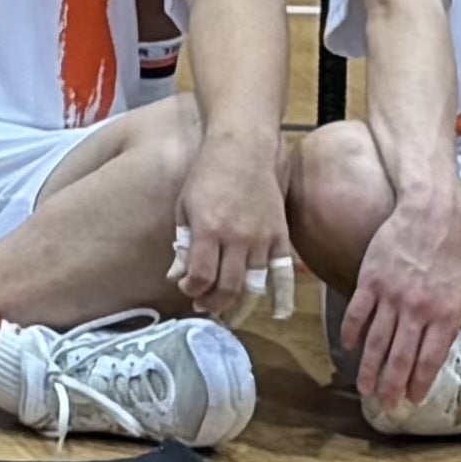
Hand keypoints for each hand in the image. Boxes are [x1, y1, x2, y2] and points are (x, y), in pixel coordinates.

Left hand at [170, 126, 300, 323]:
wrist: (244, 149)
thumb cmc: (207, 174)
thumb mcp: (184, 206)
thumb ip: (183, 243)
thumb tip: (177, 276)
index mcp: (209, 228)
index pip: (202, 277)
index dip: (192, 290)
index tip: (187, 288)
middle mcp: (238, 238)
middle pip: (228, 287)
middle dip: (213, 302)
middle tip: (204, 305)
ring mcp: (263, 238)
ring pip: (254, 285)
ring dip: (239, 302)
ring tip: (226, 306)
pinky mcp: (281, 236)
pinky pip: (283, 274)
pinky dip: (281, 297)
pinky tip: (277, 312)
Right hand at [340, 182, 460, 409]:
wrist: (429, 216)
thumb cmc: (450, 254)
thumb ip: (451, 321)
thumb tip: (438, 349)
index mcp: (445, 314)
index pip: (430, 358)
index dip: (419, 382)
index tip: (412, 399)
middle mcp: (417, 310)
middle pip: (400, 356)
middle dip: (392, 384)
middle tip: (385, 404)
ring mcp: (391, 296)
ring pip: (376, 341)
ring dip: (369, 367)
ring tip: (364, 388)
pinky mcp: (370, 280)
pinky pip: (358, 313)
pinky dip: (352, 334)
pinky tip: (350, 349)